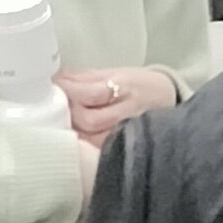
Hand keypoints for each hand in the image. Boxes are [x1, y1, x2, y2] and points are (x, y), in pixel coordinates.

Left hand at [62, 62, 177, 144]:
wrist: (168, 99)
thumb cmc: (139, 84)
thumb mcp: (114, 73)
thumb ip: (84, 78)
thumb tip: (56, 78)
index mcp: (124, 87)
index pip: (90, 93)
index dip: (68, 91)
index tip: (54, 87)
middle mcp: (128, 111)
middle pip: (90, 120)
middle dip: (70, 113)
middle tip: (58, 106)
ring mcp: (129, 132)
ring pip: (93, 139)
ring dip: (75, 130)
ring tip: (67, 122)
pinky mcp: (127, 147)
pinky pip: (101, 149)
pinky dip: (86, 143)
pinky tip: (79, 137)